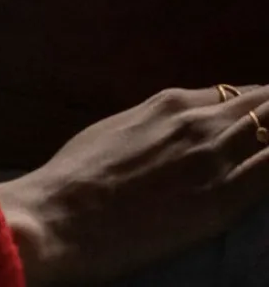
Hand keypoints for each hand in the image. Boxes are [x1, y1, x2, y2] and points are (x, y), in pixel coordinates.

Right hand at [0, 84, 268, 283]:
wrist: (63, 214)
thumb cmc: (77, 177)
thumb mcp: (115, 131)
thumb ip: (152, 123)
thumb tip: (169, 128)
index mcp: (169, 104)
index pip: (234, 96)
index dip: (257, 105)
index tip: (267, 115)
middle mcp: (198, 122)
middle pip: (263, 106)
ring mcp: (214, 159)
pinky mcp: (224, 199)